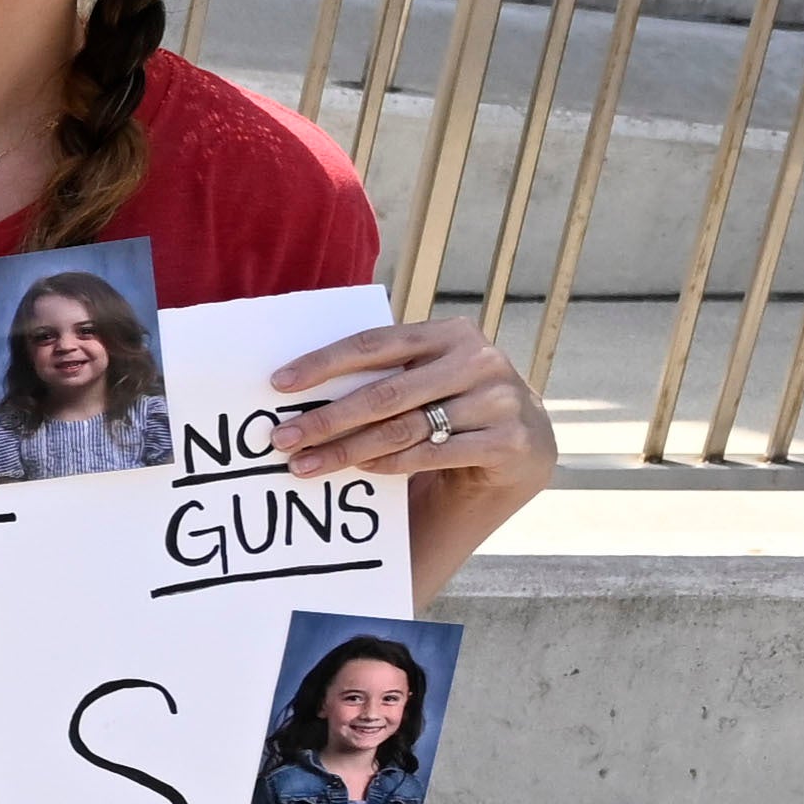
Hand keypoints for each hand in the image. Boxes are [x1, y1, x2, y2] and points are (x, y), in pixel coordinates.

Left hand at [270, 314, 555, 506]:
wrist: (524, 442)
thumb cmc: (453, 405)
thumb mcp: (424, 378)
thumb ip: (384, 375)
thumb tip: (299, 392)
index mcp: (449, 333)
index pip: (375, 343)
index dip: (324, 363)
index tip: (279, 384)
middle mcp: (478, 360)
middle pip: (384, 392)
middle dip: (326, 418)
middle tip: (282, 439)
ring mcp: (498, 400)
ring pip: (404, 428)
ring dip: (347, 451)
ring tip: (304, 465)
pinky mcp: (508, 441)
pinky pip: (432, 454)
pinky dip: (390, 464)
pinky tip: (359, 470)